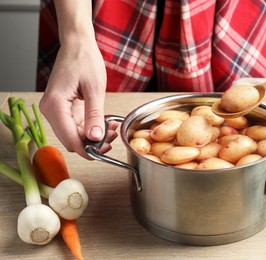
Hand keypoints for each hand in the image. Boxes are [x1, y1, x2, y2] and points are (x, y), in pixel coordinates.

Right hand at [39, 37, 116, 158]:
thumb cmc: (85, 60)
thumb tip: (95, 139)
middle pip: (71, 139)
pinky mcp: (62, 109)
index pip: (69, 139)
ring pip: (74, 135)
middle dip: (93, 143)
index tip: (105, 151)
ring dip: (93, 136)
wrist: (78, 45)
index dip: (88, 150)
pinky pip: (76, 126)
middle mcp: (51, 110)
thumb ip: (94, 116)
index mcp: (55, 105)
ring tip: (112, 128)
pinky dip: (90, 127)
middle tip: (112, 136)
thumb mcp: (94, 89)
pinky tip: (106, 122)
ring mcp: (56, 110)